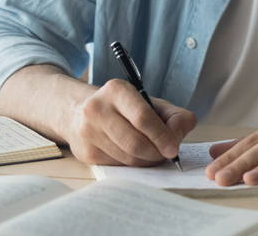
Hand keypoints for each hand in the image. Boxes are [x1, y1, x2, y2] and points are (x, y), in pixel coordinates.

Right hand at [67, 79, 196, 165]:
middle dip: (156, 153)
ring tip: (154, 154)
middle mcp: (97, 109)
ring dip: (146, 161)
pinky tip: (136, 156)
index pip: (142, 117)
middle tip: (166, 155)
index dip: (161, 136)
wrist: (79, 111)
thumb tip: (178, 137)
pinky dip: (133, 165)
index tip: (173, 148)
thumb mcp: (149, 102)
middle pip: (134, 142)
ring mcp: (88, 132)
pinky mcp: (85, 152)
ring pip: (127, 158)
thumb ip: (173, 115)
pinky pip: (117, 166)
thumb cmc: (123, 107)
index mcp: (116, 90)